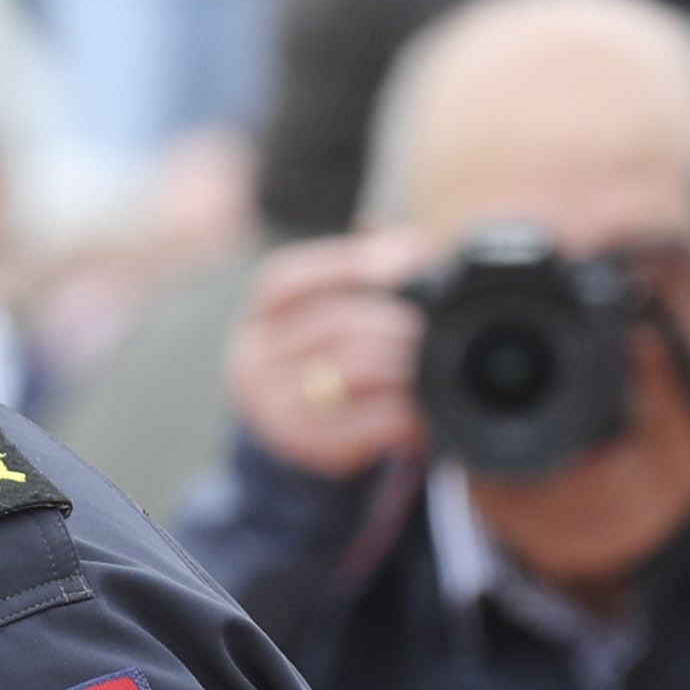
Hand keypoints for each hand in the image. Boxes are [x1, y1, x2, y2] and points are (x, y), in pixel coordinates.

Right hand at [225, 228, 432, 479]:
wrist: (292, 445)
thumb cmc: (324, 365)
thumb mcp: (329, 316)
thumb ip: (363, 273)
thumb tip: (413, 243)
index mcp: (260, 317)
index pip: (286, 280)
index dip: (344, 264)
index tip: (404, 259)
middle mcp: (254, 357)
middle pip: (329, 324)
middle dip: (391, 321)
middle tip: (431, 326)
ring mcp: (271, 405)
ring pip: (346, 370)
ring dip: (401, 367)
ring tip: (435, 368)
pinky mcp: (300, 446)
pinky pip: (357, 425)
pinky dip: (398, 418)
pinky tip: (421, 416)